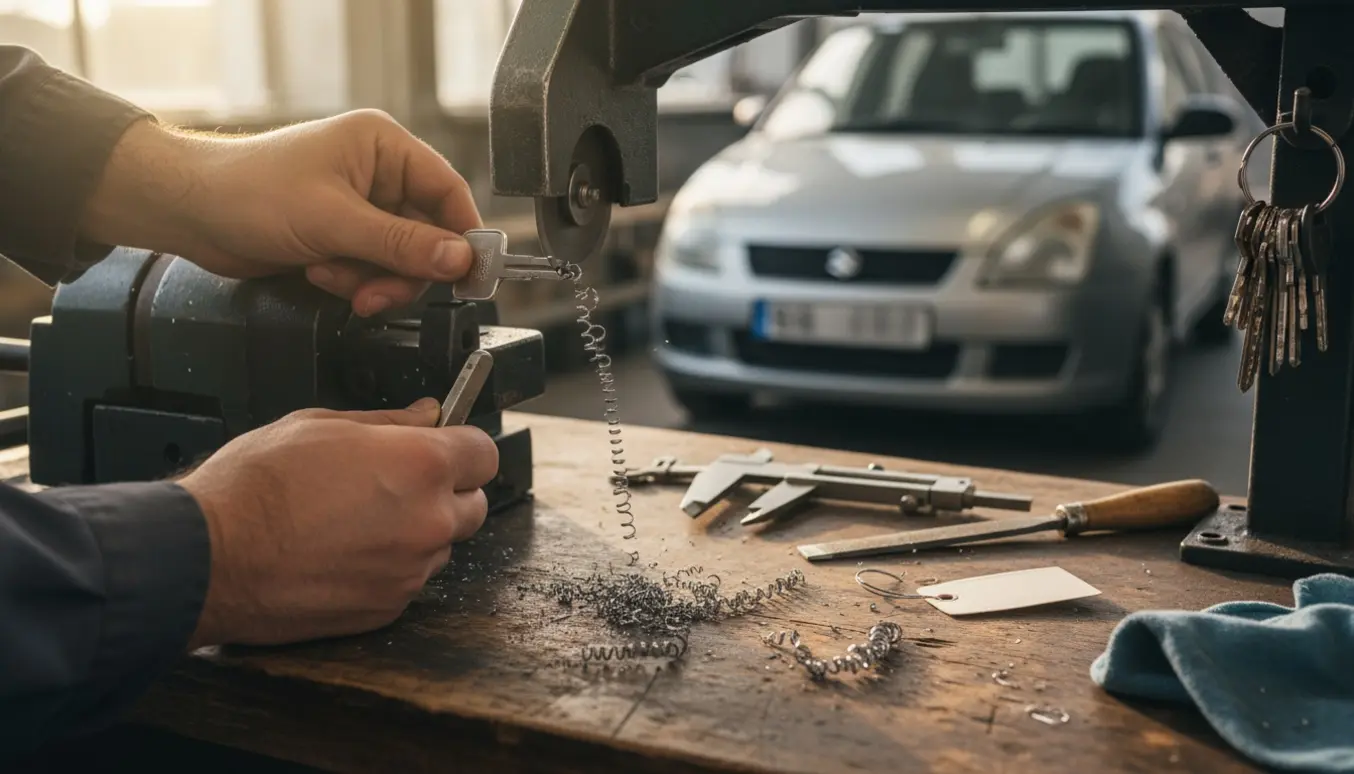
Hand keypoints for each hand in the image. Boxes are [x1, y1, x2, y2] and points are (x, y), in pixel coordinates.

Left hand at [81, 110, 482, 316]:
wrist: (190, 211)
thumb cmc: (249, 192)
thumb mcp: (334, 220)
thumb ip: (401, 243)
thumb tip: (459, 259)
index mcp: (383, 147)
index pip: (448, 191)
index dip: (462, 236)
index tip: (468, 275)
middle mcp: (378, 173)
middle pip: (427, 235)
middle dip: (403, 271)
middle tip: (379, 293)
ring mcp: (360, 207)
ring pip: (400, 260)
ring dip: (372, 280)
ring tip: (333, 277)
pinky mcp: (342, 236)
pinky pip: (372, 269)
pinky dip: (352, 282)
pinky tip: (319, 273)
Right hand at [177, 399, 497, 646]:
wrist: (207, 558)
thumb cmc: (253, 487)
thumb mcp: (319, 425)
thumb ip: (388, 421)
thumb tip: (427, 414)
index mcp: (420, 465)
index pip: (484, 453)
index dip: (463, 448)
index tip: (445, 447)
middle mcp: (427, 521)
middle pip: (473, 505)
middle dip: (446, 492)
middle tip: (397, 484)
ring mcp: (410, 570)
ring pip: (440, 546)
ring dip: (416, 532)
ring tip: (356, 520)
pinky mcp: (387, 608)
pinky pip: (408, 581)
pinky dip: (389, 568)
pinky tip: (343, 552)